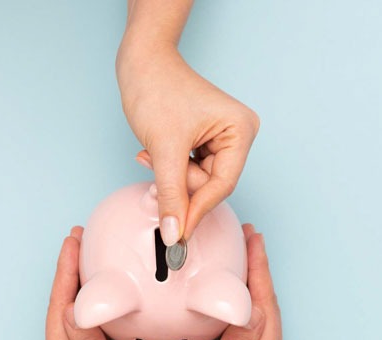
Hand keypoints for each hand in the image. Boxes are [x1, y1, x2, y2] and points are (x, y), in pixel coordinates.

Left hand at [44, 226, 160, 339]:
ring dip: (77, 284)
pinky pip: (84, 326)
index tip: (72, 244)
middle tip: (78, 239)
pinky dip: (89, 303)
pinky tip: (101, 294)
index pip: (60, 309)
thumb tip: (74, 309)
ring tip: (86, 256)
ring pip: (71, 314)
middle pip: (61, 307)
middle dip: (68, 271)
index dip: (66, 274)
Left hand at [117, 42, 258, 245]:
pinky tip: (153, 153)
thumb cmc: (156, 89)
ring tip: (150, 154)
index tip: (177, 234)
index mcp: (241, 130)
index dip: (197, 210)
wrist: (140, 62)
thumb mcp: (164, 149)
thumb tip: (175, 234)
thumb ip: (172, 194)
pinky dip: (169, 169)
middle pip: (210, 184)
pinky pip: (189, 170)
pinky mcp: (205, 141)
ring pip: (196, 181)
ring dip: (170, 175)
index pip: (222, 185)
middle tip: (154, 170)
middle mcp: (238, 135)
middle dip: (178, 184)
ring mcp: (222, 138)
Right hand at [166, 224, 287, 339]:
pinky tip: (238, 297)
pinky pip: (258, 329)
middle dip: (260, 269)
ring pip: (265, 316)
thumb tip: (250, 309)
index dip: (259, 270)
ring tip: (244, 258)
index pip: (265, 305)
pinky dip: (250, 304)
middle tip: (249, 238)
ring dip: (257, 285)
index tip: (253, 241)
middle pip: (270, 306)